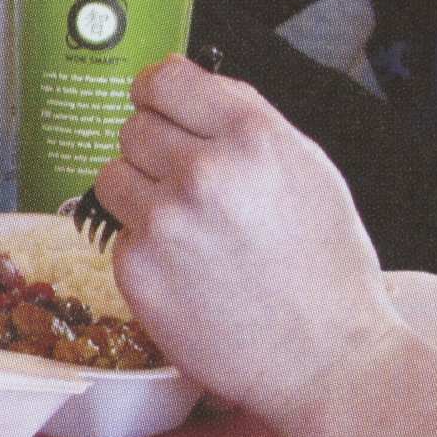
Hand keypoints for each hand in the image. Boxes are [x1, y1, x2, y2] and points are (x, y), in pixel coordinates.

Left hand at [88, 62, 413, 436]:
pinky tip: (185, 271)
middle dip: (154, 152)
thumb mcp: (307, 169)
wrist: (323, 357)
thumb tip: (197, 93)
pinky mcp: (136, 271)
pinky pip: (118, 237)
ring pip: (112, 178)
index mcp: (249, 135)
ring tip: (185, 229)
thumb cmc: (325, 270)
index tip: (160, 109)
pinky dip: (143, 250)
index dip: (158, 95)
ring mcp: (163, 223)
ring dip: (138, 196)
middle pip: (133, 128)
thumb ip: (246, 123)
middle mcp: (201, 172)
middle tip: (187, 187)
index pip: (163, 78)